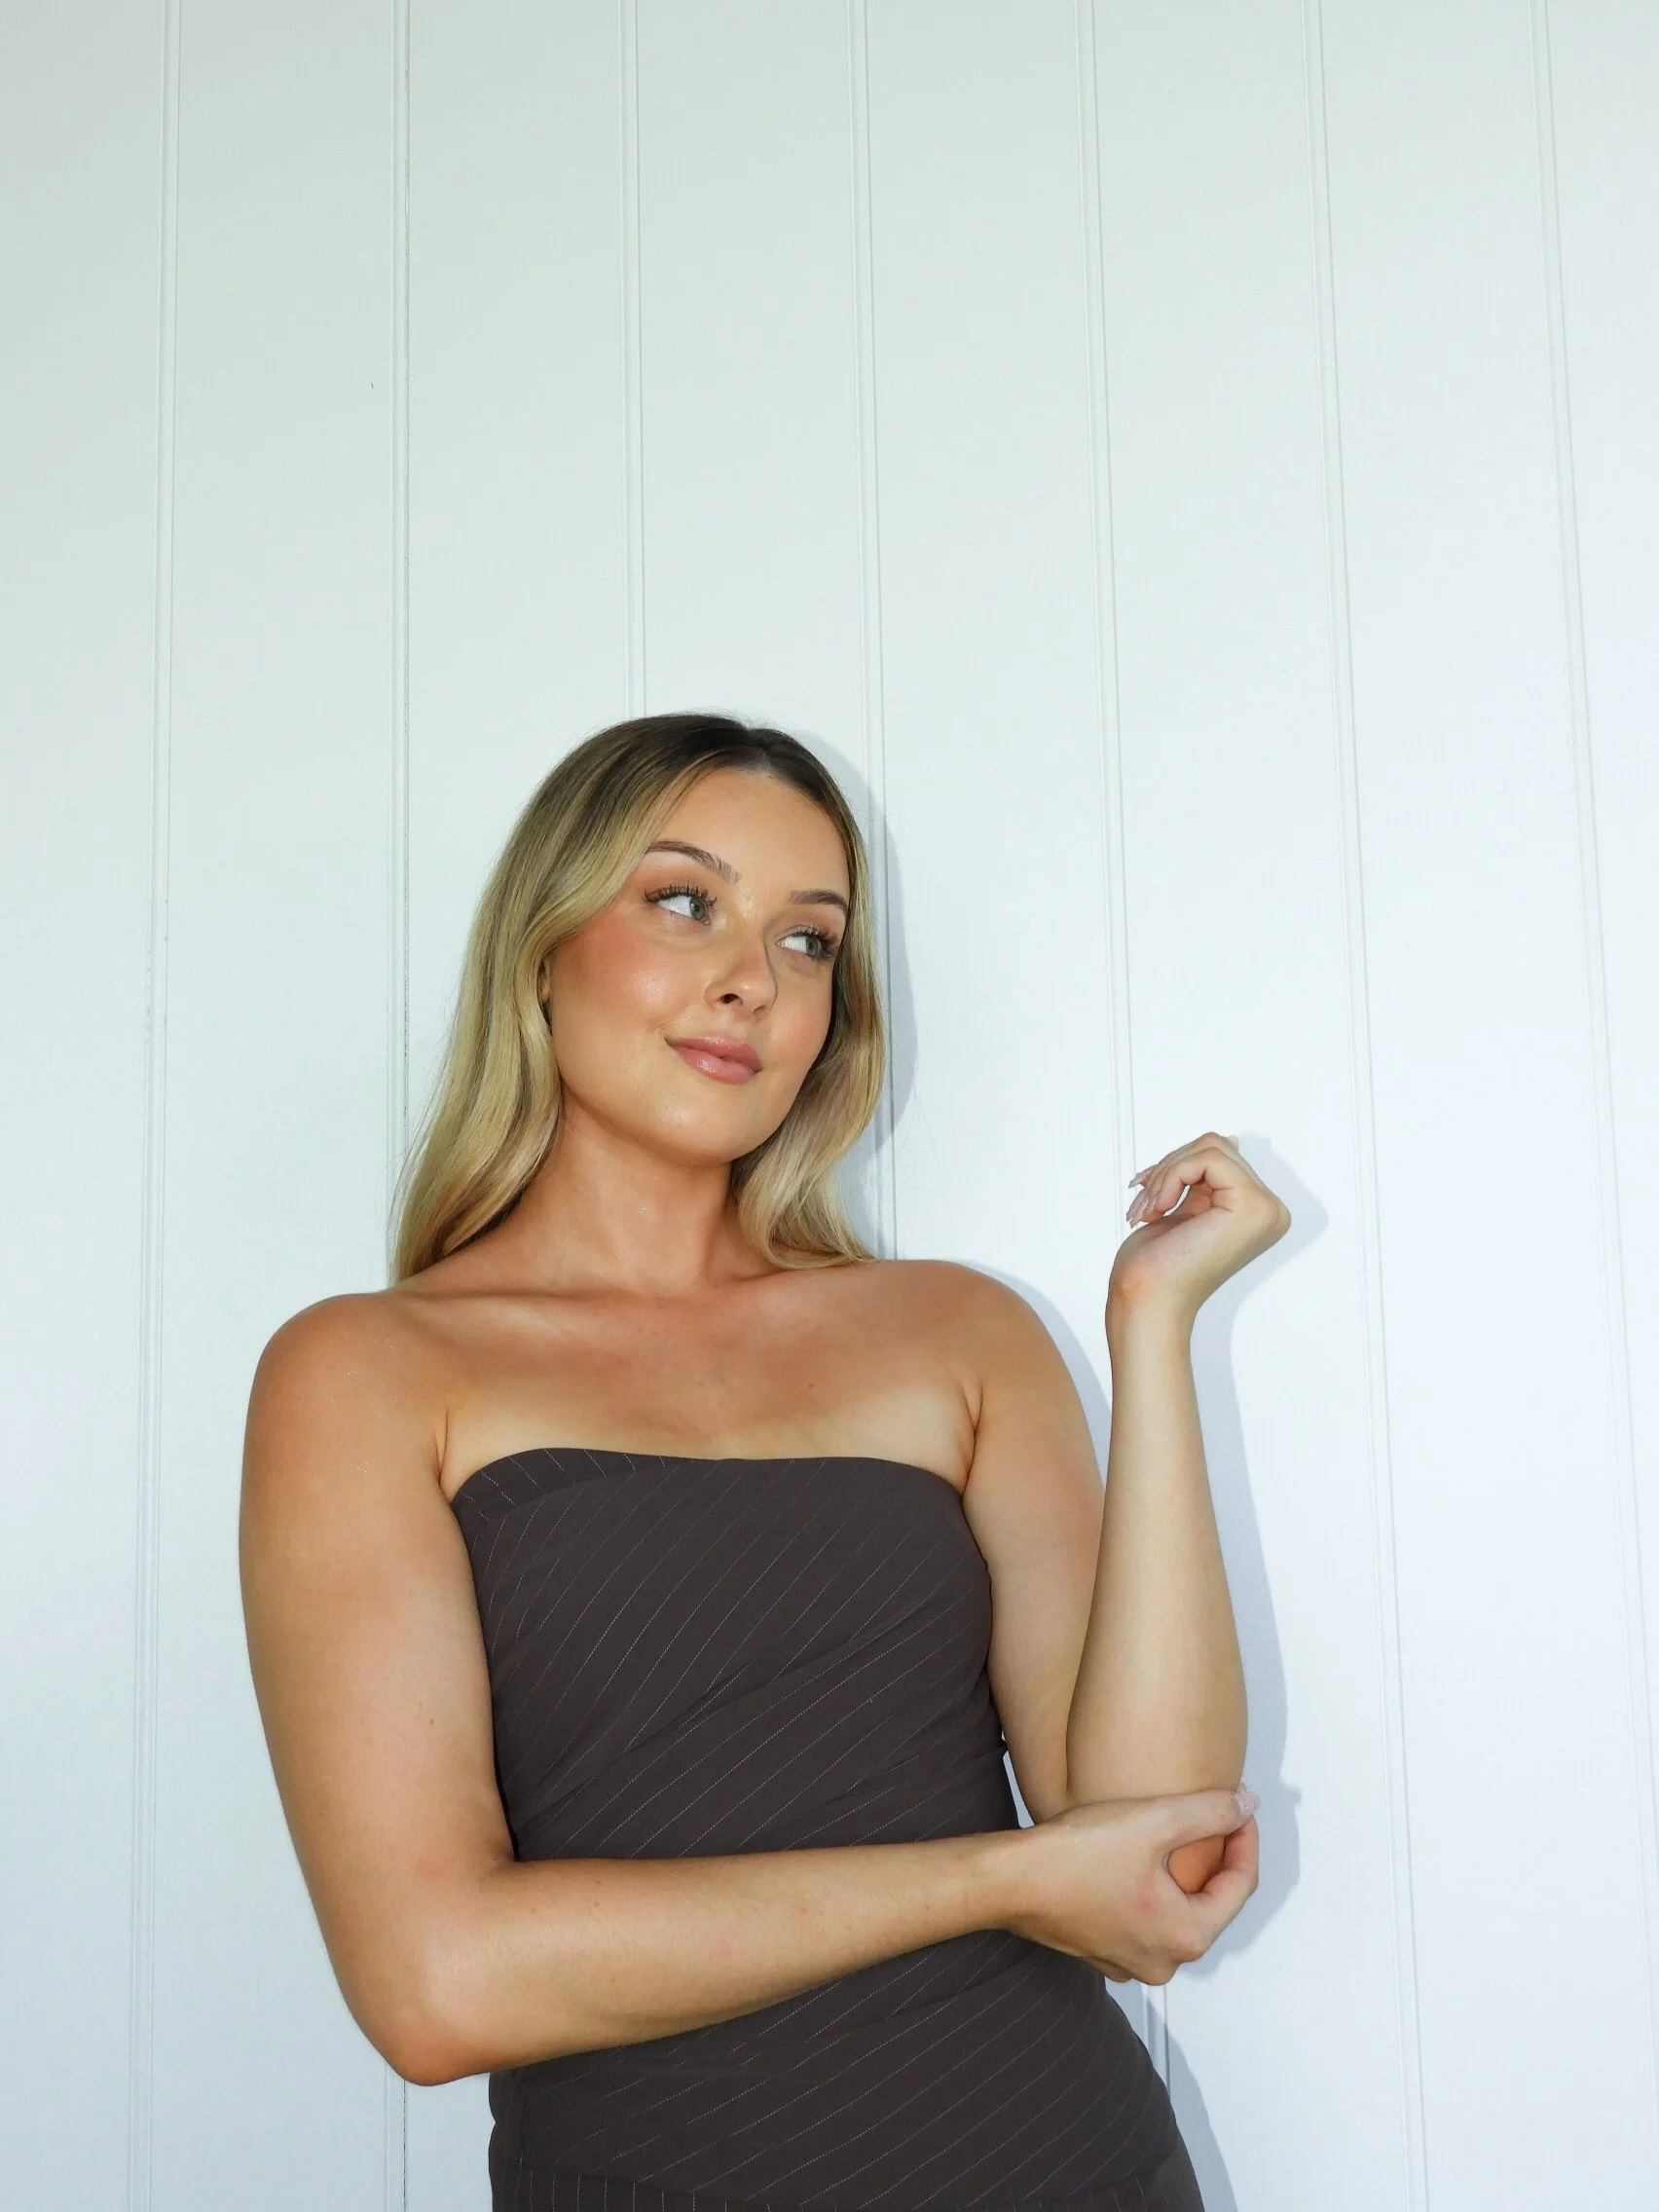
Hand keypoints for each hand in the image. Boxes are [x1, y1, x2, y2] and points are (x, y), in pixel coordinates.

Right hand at [997, 1786, 1259, 1984]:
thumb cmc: (1073, 1858)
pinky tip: (1138, 1862)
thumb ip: (1210, 1812)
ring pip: (1177, 1914)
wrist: (1009, 1881)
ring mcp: (1132, 1962)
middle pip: (1211, 1904)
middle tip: (1215, 1817)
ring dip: (1183, 1876)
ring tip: (1177, 1837)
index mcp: (1185, 1936)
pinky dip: (1153, 1893)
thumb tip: (1246, 1805)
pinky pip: (1146, 1921)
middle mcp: (1163, 1962)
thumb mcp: (1152, 1822)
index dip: (1246, 1840)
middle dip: (1217, 1859)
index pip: (1239, 1886)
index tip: (1240, 1808)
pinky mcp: (1105, 1952)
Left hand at [1108, 1132, 1290, 1326]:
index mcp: (1259, 1212)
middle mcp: (1270, 1211)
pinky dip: (1171, 1177)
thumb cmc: (1157, 1266)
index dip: (1177, 1167)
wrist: (1147, 1300)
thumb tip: (1229, 1140)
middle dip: (1170, 1169)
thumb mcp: (1186, 1206)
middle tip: (1145, 1203)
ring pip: (1210, 1148)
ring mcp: (1265, 1209)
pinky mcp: (1250, 1206)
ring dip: (1166, 1174)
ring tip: (1150, 1207)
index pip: (1220, 1155)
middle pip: (1216, 1146)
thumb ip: (1209, 1178)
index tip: (1148, 1195)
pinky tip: (1159, 1209)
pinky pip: (1206, 1158)